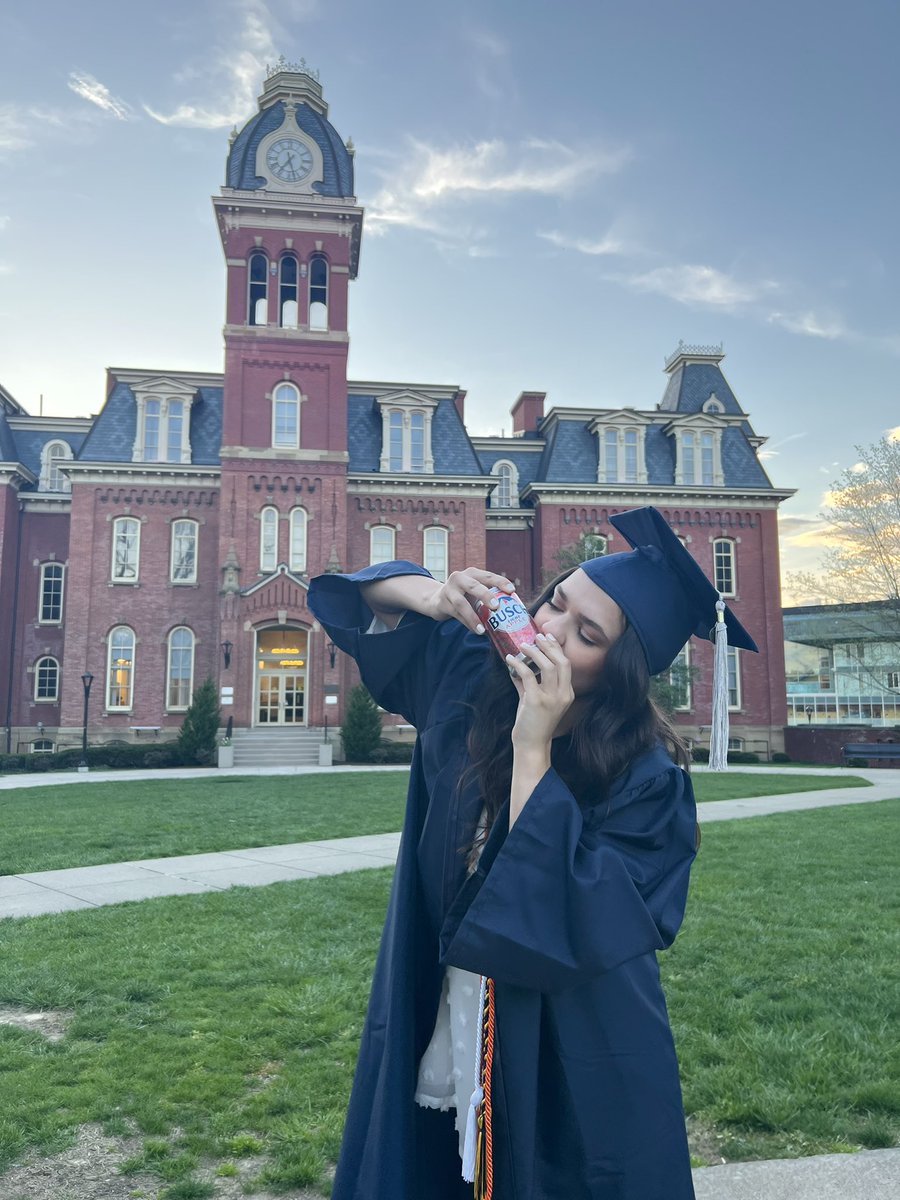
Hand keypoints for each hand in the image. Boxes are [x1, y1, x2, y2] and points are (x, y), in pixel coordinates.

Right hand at [421, 567, 515, 634]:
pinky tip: (475, 630)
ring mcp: (449, 590)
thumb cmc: (463, 596)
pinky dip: (467, 623)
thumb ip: (488, 597)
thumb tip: (510, 613)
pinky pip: (456, 614)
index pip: (488, 576)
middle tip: (496, 606)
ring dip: (473, 617)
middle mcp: (460, 578)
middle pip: (474, 586)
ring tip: (483, 629)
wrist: (436, 599)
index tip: (512, 590)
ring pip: (462, 603)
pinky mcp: (442, 602)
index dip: (500, 582)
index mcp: (472, 573)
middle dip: (486, 596)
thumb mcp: (474, 592)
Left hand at [507, 633, 574, 748]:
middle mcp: (563, 695)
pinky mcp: (536, 702)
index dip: (557, 648)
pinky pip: (528, 676)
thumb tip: (518, 665)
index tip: (547, 636)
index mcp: (567, 693)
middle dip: (549, 646)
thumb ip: (529, 683)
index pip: (566, 664)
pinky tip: (510, 659)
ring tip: (522, 645)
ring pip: (547, 666)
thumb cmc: (534, 723)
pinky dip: (518, 664)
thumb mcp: (535, 699)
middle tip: (536, 636)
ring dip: (534, 652)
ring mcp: (551, 699)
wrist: (531, 745)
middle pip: (561, 662)